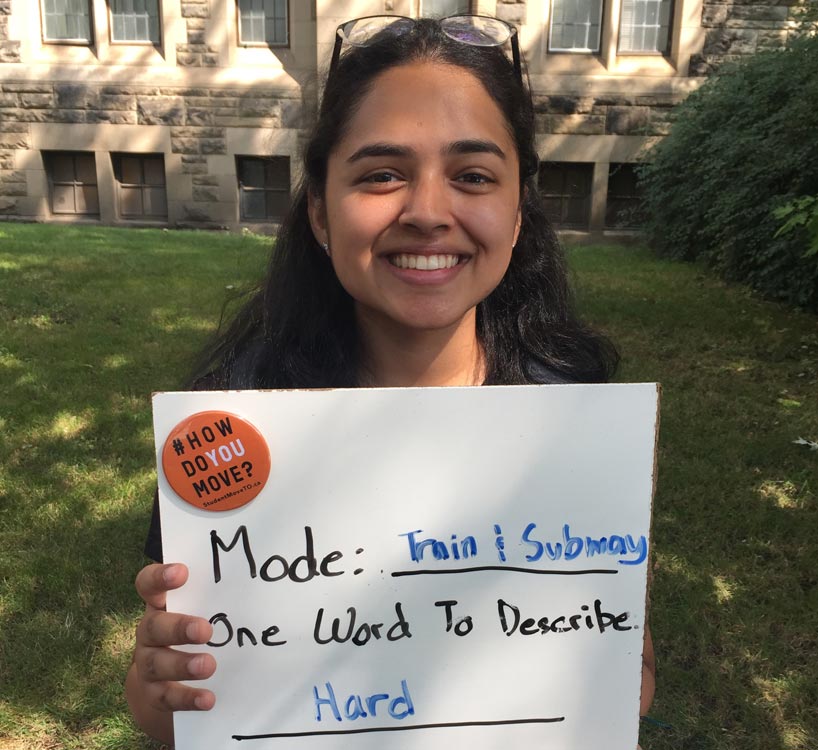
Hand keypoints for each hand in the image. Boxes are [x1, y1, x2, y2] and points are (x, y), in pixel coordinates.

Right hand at [126, 563, 216, 741]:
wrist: (164, 677)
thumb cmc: (193, 627)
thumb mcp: (202, 608)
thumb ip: (220, 595)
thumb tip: (268, 586)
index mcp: (160, 604)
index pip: (148, 584)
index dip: (160, 577)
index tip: (182, 572)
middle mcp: (150, 631)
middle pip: (153, 626)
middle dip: (179, 628)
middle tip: (205, 630)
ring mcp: (148, 662)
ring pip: (156, 663)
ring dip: (183, 665)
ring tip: (209, 665)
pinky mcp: (154, 692)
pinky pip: (166, 697)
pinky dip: (187, 698)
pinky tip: (208, 699)